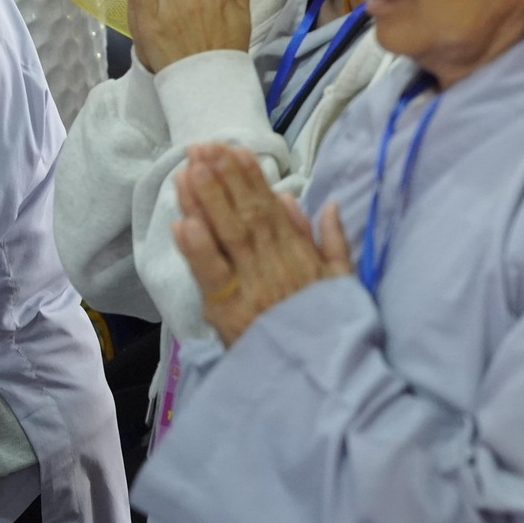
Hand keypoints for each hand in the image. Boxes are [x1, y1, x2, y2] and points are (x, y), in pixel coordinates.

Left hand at [172, 143, 351, 345]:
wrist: (319, 376)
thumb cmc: (328, 329)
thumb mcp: (341, 282)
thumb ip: (333, 241)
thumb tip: (321, 203)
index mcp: (299, 255)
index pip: (270, 208)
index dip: (250, 177)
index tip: (233, 149)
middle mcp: (274, 263)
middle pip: (245, 213)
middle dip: (223, 178)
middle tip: (202, 146)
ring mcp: (251, 284)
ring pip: (227, 233)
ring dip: (207, 199)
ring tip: (188, 169)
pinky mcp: (230, 310)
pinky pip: (213, 273)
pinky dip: (197, 247)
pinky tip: (182, 221)